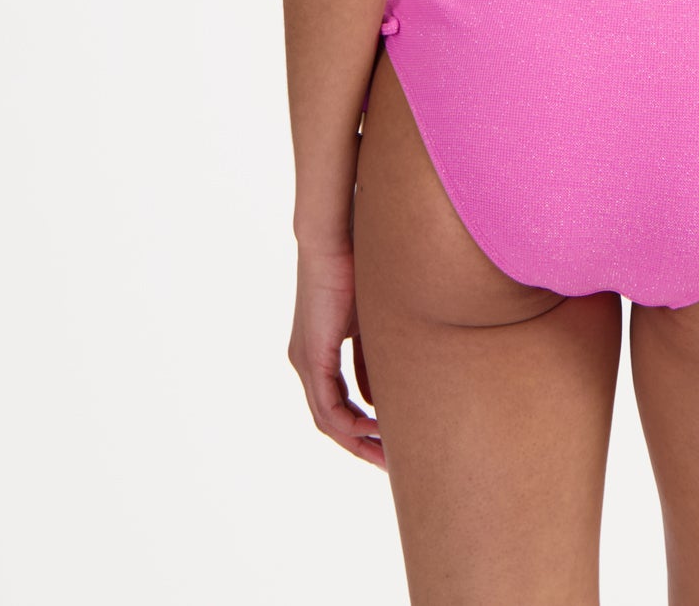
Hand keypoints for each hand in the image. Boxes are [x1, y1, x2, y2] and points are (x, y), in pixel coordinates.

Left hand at [288, 241, 385, 468]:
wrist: (336, 235)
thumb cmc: (358, 264)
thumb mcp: (373, 319)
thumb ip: (375, 356)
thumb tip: (384, 395)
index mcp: (320, 351)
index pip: (340, 402)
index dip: (365, 425)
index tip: (393, 440)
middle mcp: (306, 362)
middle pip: (331, 419)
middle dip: (362, 444)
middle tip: (391, 463)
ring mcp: (305, 361)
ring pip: (327, 419)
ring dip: (357, 441)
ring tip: (388, 456)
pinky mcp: (310, 356)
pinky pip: (327, 406)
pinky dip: (350, 424)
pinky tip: (375, 430)